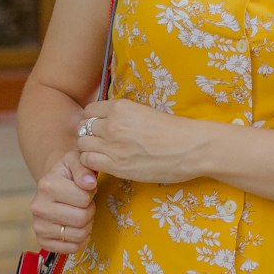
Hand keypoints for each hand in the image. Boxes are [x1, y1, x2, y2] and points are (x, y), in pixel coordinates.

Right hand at [30, 149, 96, 253]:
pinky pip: (72, 249)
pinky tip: (76, 227)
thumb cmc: (69, 172)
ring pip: (78, 235)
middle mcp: (38, 207)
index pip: (84, 199)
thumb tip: (89, 183)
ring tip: (80, 214)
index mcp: (46, 185)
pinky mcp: (43, 241)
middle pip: (81, 219)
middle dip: (90, 211)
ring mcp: (38, 226)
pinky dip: (80, 240)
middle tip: (84, 204)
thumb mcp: (77, 160)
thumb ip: (84, 168)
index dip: (90, 194)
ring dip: (86, 226)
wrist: (54, 184)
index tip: (85, 189)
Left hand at [76, 99, 201, 184]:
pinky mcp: (117, 166)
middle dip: (90, 134)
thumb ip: (123, 115)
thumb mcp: (144, 112)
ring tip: (102, 153)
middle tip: (101, 142)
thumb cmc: (174, 130)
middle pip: (83, 127)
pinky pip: (88, 161)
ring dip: (90, 148)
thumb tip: (107, 120)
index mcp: (121, 107)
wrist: (191, 148)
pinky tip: (105, 163)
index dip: (93, 119)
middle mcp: (113, 124)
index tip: (100, 126)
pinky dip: (92, 162)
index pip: (90, 110)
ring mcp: (113, 146)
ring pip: (83, 144)